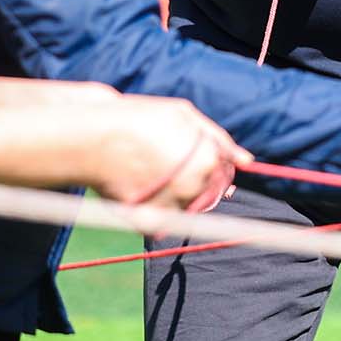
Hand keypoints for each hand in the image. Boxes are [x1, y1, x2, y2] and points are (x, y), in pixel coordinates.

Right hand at [88, 95, 248, 212]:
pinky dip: (154, 211)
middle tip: (167, 168)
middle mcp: (194, 184)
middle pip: (208, 194)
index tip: (195, 165)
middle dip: (194, 184)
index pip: (224, 175)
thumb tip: (246, 161)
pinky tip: (138, 189)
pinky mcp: (148, 220)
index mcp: (207, 159)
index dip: (213, 170)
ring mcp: (171, 204)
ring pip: (186, 209)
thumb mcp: (184, 116)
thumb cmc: (141, 120)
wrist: (94, 137)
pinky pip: (162, 223)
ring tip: (148, 174)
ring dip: (174, 198)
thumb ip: (218, 138)